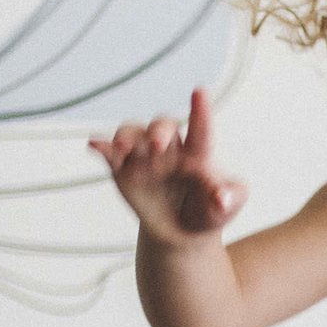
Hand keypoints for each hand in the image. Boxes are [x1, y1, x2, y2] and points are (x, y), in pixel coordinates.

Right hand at [89, 87, 248, 246]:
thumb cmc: (207, 211)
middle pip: (162, 126)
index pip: (200, 129)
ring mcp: (144, 156)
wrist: (182, 234)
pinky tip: (95, 145)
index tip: (200, 92)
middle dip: (158, 131)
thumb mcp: (227, 208)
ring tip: (122, 148)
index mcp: (198, 153)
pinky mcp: (123, 169)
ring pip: (133, 133)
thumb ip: (232, 198)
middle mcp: (170, 148)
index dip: (201, 111)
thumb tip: (223, 197)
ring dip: (126, 136)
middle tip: (157, 145)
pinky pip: (110, 153)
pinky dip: (101, 147)